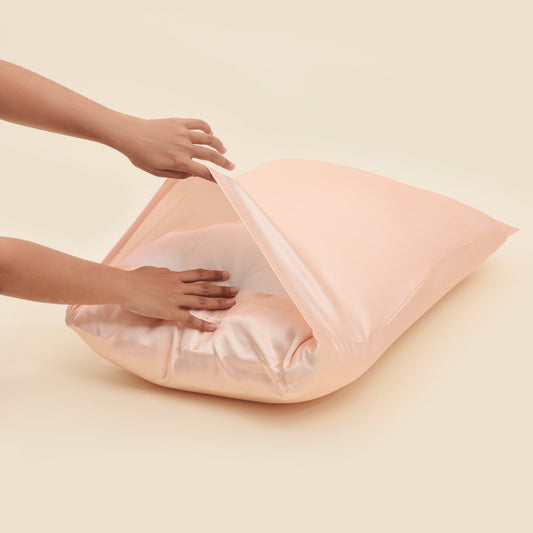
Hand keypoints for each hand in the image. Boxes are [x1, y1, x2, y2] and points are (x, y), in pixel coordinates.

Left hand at [112, 115, 234, 181]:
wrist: (131, 135)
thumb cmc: (141, 156)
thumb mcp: (158, 173)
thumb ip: (178, 175)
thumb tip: (193, 173)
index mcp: (180, 162)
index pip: (204, 172)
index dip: (216, 177)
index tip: (224, 181)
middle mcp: (185, 148)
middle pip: (211, 155)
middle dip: (224, 162)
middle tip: (231, 166)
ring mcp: (183, 134)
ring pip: (209, 138)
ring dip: (219, 145)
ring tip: (223, 150)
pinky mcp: (179, 123)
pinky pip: (199, 124)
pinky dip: (207, 128)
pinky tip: (210, 132)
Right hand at [118, 265, 238, 330]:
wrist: (125, 286)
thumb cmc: (135, 278)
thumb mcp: (154, 270)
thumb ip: (165, 273)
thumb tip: (170, 273)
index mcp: (175, 276)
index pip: (199, 274)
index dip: (214, 274)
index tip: (226, 274)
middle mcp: (179, 286)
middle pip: (205, 288)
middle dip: (222, 289)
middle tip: (236, 290)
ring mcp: (176, 299)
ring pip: (202, 301)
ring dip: (218, 303)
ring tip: (232, 304)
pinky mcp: (170, 312)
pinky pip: (189, 319)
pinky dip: (202, 324)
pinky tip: (213, 327)